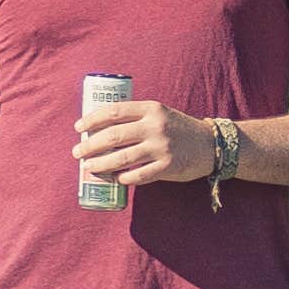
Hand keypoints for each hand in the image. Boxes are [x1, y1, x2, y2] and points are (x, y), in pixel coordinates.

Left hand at [76, 96, 215, 186]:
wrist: (210, 144)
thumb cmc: (178, 128)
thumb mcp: (160, 114)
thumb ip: (137, 117)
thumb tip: (101, 129)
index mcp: (151, 109)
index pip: (114, 111)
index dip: (92, 119)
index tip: (78, 128)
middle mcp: (155, 126)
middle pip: (113, 136)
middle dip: (90, 146)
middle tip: (77, 152)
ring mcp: (161, 147)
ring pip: (122, 158)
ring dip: (101, 164)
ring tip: (89, 167)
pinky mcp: (168, 167)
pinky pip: (138, 176)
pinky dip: (123, 179)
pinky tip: (115, 179)